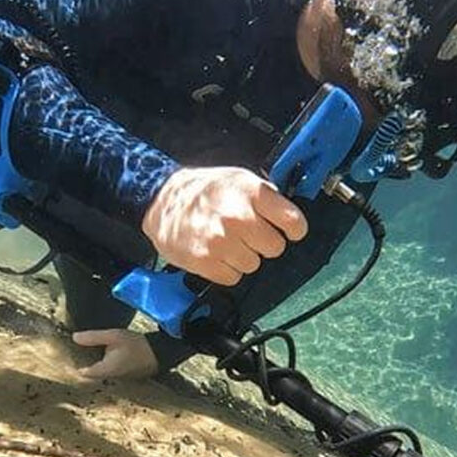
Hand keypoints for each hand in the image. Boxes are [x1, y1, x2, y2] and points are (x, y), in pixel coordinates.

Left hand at [72, 329, 158, 379]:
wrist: (161, 353)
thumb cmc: (137, 344)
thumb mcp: (114, 336)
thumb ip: (93, 337)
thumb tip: (74, 338)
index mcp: (105, 370)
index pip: (82, 373)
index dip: (74, 365)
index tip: (68, 355)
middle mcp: (110, 378)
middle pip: (91, 374)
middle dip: (84, 363)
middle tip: (76, 351)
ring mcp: (119, 379)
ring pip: (101, 373)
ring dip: (95, 364)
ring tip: (88, 351)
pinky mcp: (126, 376)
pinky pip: (110, 372)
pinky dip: (106, 364)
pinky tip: (105, 354)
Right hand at [142, 167, 307, 285]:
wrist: (162, 201)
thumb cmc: (204, 190)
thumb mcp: (239, 179)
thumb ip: (265, 197)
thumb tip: (287, 215)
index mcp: (251, 193)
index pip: (292, 221)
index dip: (294, 228)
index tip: (290, 230)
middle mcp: (238, 217)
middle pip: (275, 247)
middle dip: (264, 243)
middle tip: (248, 234)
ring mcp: (222, 241)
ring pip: (254, 264)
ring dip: (244, 256)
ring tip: (227, 241)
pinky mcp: (206, 261)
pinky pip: (233, 277)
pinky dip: (227, 269)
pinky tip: (216, 252)